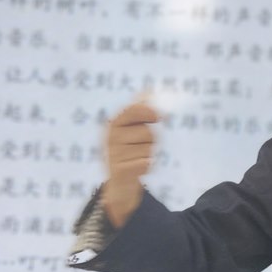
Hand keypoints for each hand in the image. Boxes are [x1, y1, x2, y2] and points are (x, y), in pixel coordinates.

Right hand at [101, 99, 161, 227]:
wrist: (120, 182)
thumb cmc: (130, 150)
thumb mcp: (131, 128)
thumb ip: (140, 108)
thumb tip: (150, 88)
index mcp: (114, 123)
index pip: (132, 111)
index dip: (147, 111)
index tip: (159, 117)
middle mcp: (111, 137)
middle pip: (147, 132)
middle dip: (152, 139)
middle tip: (143, 145)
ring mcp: (114, 154)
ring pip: (149, 148)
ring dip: (149, 153)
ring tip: (138, 157)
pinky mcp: (120, 170)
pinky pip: (145, 162)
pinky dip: (147, 165)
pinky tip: (139, 167)